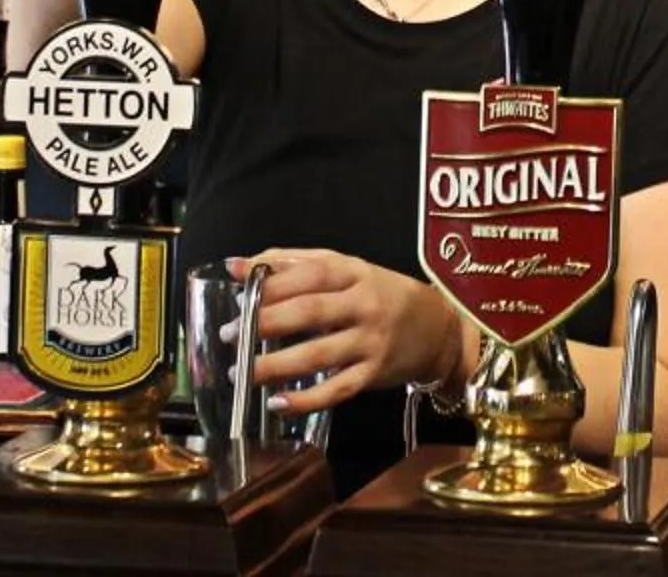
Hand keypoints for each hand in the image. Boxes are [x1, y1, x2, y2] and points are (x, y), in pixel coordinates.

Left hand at [233, 249, 466, 417]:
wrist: (437, 330)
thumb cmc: (381, 294)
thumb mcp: (348, 269)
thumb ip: (295, 264)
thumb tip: (237, 266)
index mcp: (355, 273)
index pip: (311, 273)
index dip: (272, 279)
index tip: (236, 285)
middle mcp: (364, 306)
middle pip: (311, 312)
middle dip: (265, 323)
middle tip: (230, 335)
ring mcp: (371, 342)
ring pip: (319, 355)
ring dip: (276, 366)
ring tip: (242, 373)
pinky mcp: (373, 375)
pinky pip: (337, 390)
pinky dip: (306, 400)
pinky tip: (277, 403)